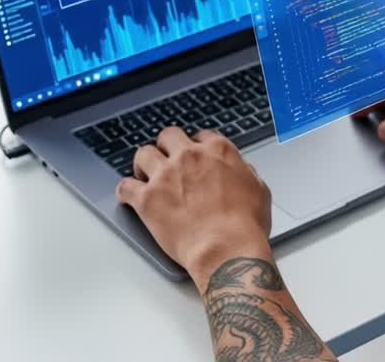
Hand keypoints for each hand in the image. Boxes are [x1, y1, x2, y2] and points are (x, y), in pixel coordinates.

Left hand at [116, 127, 270, 276]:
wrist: (227, 249)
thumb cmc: (246, 225)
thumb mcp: (259, 190)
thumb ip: (244, 172)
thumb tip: (239, 170)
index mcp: (218, 151)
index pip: (201, 135)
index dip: (196, 146)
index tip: (193, 155)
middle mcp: (189, 157)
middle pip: (168, 136)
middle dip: (167, 147)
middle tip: (167, 160)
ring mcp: (165, 176)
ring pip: (143, 154)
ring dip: (144, 164)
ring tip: (145, 175)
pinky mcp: (147, 199)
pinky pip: (125, 186)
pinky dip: (126, 190)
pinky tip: (129, 196)